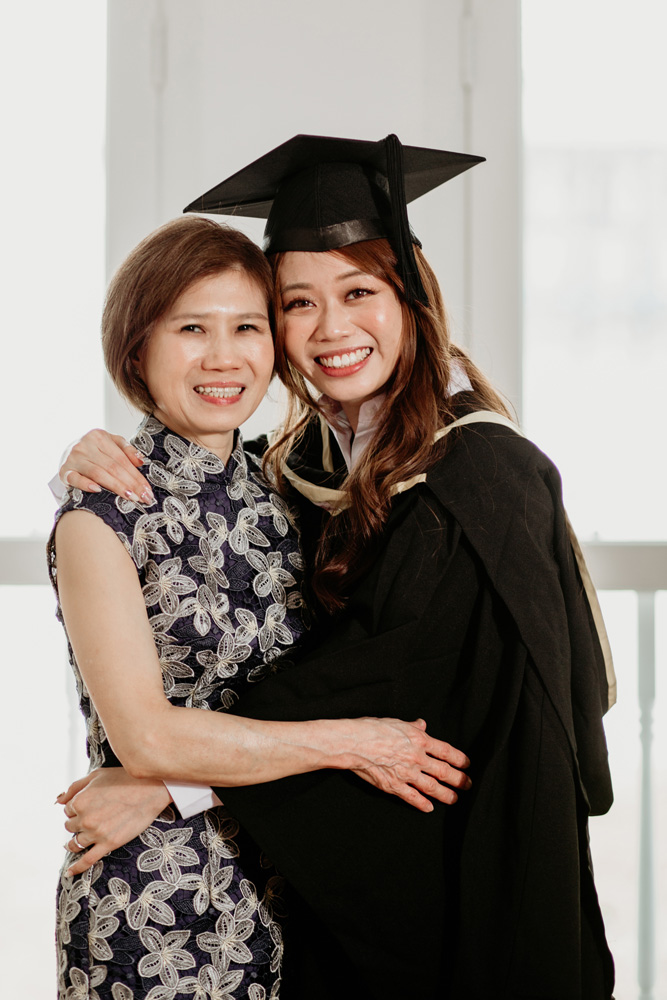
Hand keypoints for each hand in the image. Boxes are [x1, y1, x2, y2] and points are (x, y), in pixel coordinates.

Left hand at [57, 767, 171, 875]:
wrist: (151, 789)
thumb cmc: (124, 779)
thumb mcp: (97, 775)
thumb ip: (74, 787)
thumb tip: (58, 801)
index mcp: (80, 801)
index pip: (67, 810)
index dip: (76, 807)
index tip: (88, 805)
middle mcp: (85, 818)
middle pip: (70, 826)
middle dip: (77, 822)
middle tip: (92, 817)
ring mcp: (96, 833)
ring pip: (76, 843)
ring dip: (74, 842)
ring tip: (77, 841)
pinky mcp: (109, 844)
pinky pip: (87, 860)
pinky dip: (76, 868)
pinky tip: (69, 872)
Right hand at [60, 429, 153, 502]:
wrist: (68, 451)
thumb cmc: (94, 449)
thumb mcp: (111, 442)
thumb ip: (127, 449)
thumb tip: (141, 461)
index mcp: (99, 437)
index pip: (122, 459)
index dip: (136, 475)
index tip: (147, 489)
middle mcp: (85, 446)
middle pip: (113, 467)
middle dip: (131, 484)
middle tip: (143, 497)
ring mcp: (74, 458)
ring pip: (98, 474)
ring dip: (116, 487)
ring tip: (130, 497)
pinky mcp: (64, 471)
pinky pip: (75, 478)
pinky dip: (86, 484)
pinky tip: (98, 490)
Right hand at [349, 718, 471, 812]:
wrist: (354, 742)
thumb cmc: (372, 729)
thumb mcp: (396, 722)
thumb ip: (412, 726)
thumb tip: (422, 724)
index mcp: (419, 740)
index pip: (446, 751)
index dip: (459, 759)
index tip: (467, 764)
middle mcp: (416, 757)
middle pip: (444, 771)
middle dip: (459, 779)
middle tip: (468, 784)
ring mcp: (406, 773)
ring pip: (432, 787)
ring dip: (446, 794)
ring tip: (454, 799)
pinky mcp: (394, 785)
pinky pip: (412, 797)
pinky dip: (422, 803)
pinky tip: (429, 808)